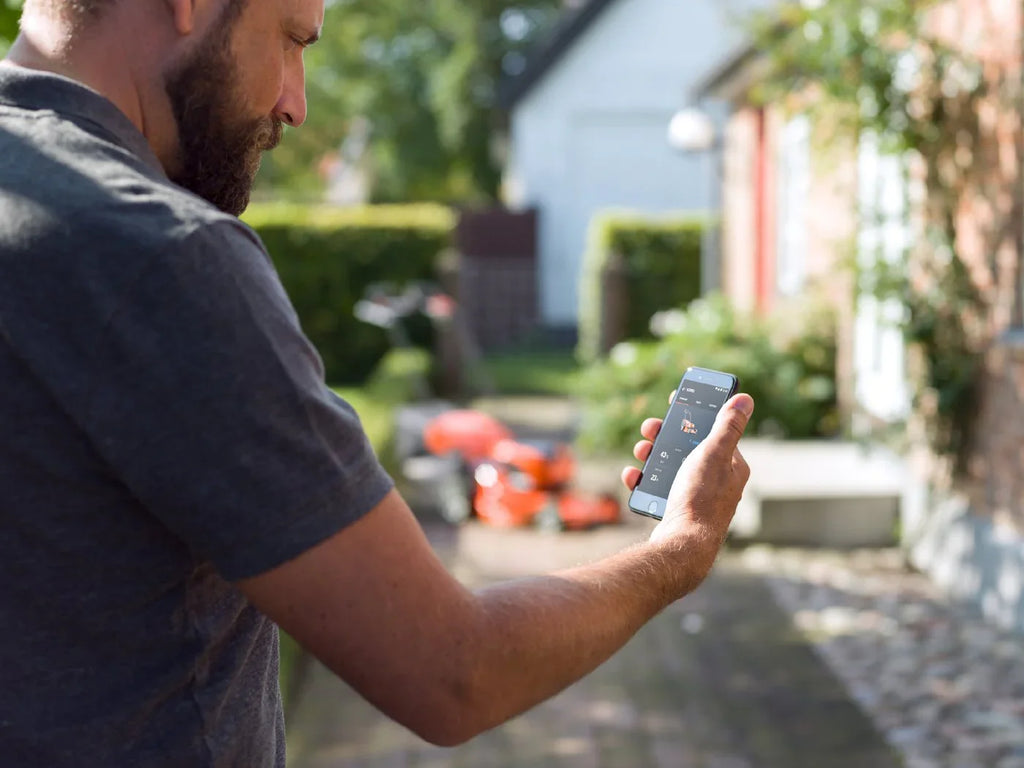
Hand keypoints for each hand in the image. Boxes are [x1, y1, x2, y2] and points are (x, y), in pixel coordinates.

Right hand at [621, 392, 753, 568]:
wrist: (682, 545)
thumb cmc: (701, 499)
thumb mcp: (714, 454)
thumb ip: (728, 426)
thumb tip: (745, 400)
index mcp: (731, 465)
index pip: (714, 430)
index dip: (695, 414)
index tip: (676, 400)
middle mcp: (717, 481)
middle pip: (688, 447)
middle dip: (666, 435)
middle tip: (649, 427)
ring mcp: (696, 497)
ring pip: (671, 466)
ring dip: (652, 454)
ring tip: (641, 451)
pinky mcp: (678, 510)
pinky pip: (658, 489)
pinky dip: (644, 480)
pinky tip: (633, 476)